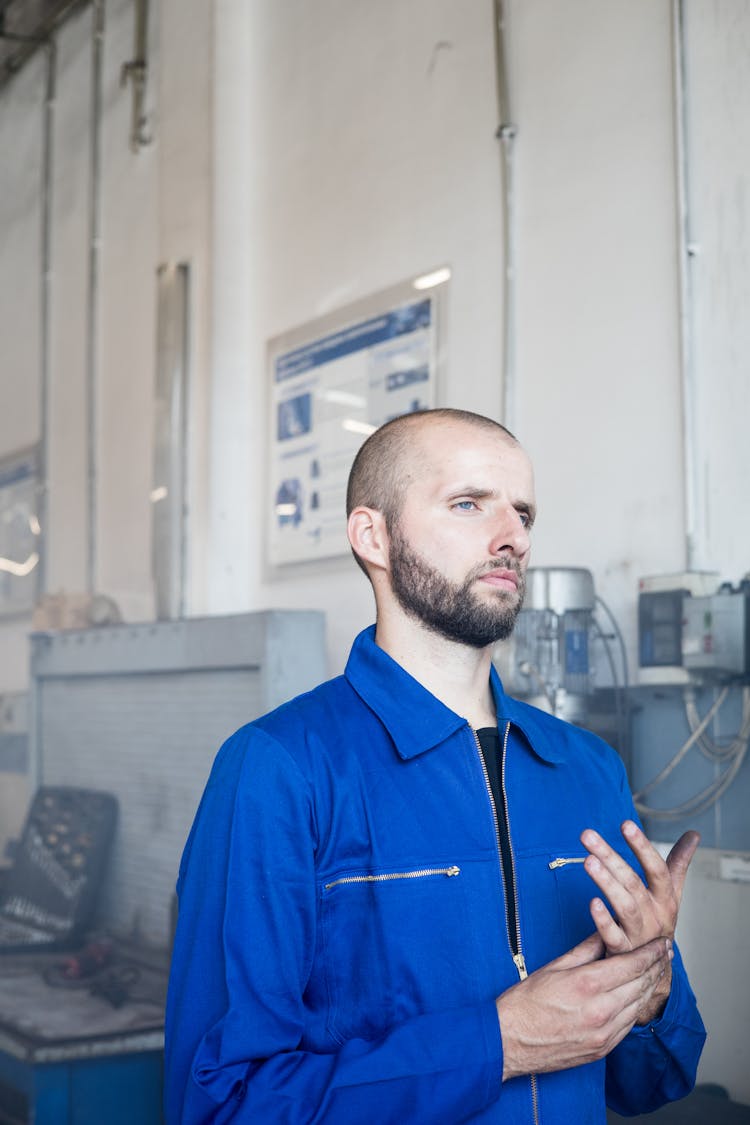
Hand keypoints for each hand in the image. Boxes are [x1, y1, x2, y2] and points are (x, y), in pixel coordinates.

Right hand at [497, 932, 671, 1079]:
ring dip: (651, 987)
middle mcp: (600, 1011)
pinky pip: (628, 1025)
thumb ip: (585, 949)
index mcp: (587, 985)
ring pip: (638, 1005)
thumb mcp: (554, 966)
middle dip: (656, 966)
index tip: (661, 942)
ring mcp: (604, 1034)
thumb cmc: (525, 1003)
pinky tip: (639, 996)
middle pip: (641, 984)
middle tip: (666, 953)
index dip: (651, 952)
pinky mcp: (602, 1049)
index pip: (632, 964)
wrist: (509, 1042)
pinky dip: (637, 1007)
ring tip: (657, 971)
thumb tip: (604, 932)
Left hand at [580, 821, 699, 1022]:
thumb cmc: (658, 921)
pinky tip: (591, 903)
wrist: (654, 969)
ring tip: (588, 861)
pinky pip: (613, 936)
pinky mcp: (622, 951)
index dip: (642, 846)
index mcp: (665, 898)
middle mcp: (654, 914)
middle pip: (633, 882)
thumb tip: (694, 834)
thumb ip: (679, 863)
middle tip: (587, 835)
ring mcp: (638, 933)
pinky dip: (603, 921)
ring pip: (624, 905)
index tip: (626, 824)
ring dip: (606, 883)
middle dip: (610, 857)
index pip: (657, 869)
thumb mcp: (672, 893)